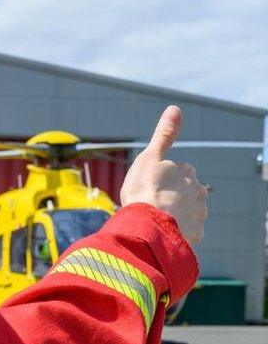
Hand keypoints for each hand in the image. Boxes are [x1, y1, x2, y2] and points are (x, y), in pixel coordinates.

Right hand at [120, 106, 208, 243]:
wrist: (149, 226)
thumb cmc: (145, 190)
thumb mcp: (149, 157)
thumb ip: (164, 135)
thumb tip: (175, 109)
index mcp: (187, 171)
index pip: (176, 170)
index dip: (160, 176)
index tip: (148, 184)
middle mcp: (199, 191)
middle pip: (183, 190)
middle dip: (170, 195)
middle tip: (150, 202)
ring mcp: (198, 214)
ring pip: (186, 211)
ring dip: (174, 213)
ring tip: (154, 219)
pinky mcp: (195, 234)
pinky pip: (186, 230)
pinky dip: (176, 230)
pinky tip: (162, 231)